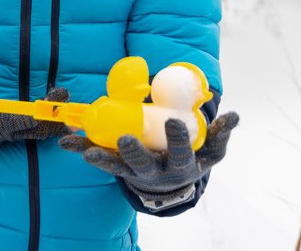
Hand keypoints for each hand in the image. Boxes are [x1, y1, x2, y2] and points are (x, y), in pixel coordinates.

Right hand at [0, 58, 71, 157]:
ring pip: (32, 133)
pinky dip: (41, 126)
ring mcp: (0, 135)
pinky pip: (26, 132)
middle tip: (75, 108)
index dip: (42, 111)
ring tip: (72, 116)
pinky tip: (53, 118)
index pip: (21, 119)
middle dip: (55, 119)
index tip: (59, 99)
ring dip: (51, 124)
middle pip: (34, 130)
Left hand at [59, 112, 238, 208]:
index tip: (173, 122)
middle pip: (143, 165)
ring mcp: (133, 172)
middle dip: (134, 153)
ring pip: (116, 167)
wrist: (171, 182)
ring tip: (86, 150)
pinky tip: (66, 142)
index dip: (177, 139)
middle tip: (125, 139)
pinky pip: (99, 158)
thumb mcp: (211, 150)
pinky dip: (83, 150)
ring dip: (100, 158)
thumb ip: (220, 133)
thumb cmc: (193, 157)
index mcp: (180, 165)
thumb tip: (233, 116)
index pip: (180, 153)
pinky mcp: (117, 167)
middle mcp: (155, 172)